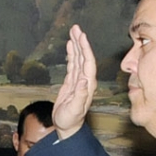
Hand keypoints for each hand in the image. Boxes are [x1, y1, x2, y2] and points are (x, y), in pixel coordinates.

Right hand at [51, 24, 96, 139]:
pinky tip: (69, 45)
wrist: (67, 127)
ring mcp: (79, 80)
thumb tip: (82, 79)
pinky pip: (73, 64)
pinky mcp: (72, 83)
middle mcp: (85, 80)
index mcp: (88, 84)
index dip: (85, 49)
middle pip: (84, 57)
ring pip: (78, 58)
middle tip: (75, 28)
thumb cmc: (71, 120)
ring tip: (72, 31)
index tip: (81, 36)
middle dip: (80, 42)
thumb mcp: (75, 109)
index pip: (88, 62)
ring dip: (76, 45)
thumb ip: (80, 95)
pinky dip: (71, 53)